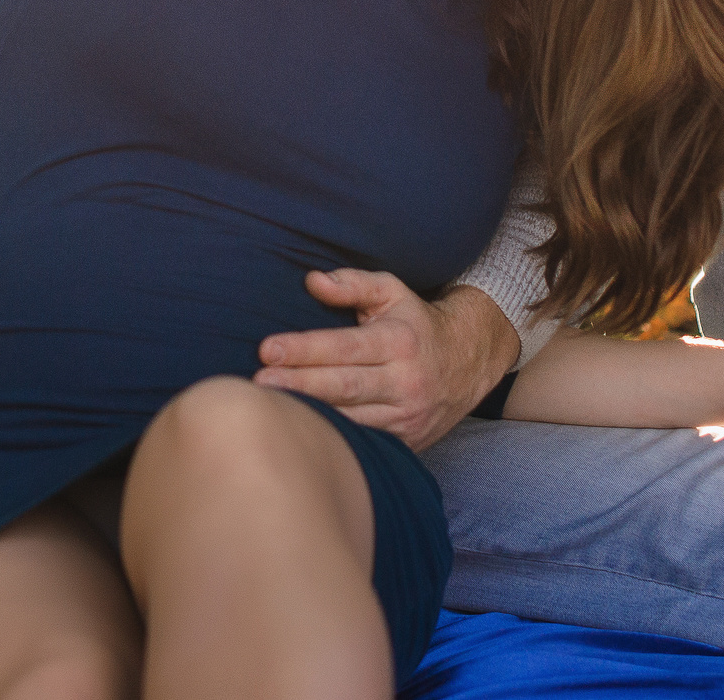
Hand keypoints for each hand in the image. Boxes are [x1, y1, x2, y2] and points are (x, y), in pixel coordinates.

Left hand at [254, 271, 518, 450]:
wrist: (467, 364)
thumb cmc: (416, 324)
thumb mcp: (392, 292)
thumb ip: (352, 284)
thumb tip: (313, 281)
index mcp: (400, 342)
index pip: (344, 346)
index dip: (304, 349)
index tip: (266, 348)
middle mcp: (406, 381)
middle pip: (343, 387)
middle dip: (298, 385)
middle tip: (257, 384)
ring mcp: (407, 417)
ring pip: (351, 420)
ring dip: (309, 416)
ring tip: (270, 410)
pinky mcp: (407, 442)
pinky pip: (364, 442)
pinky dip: (333, 439)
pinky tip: (300, 432)